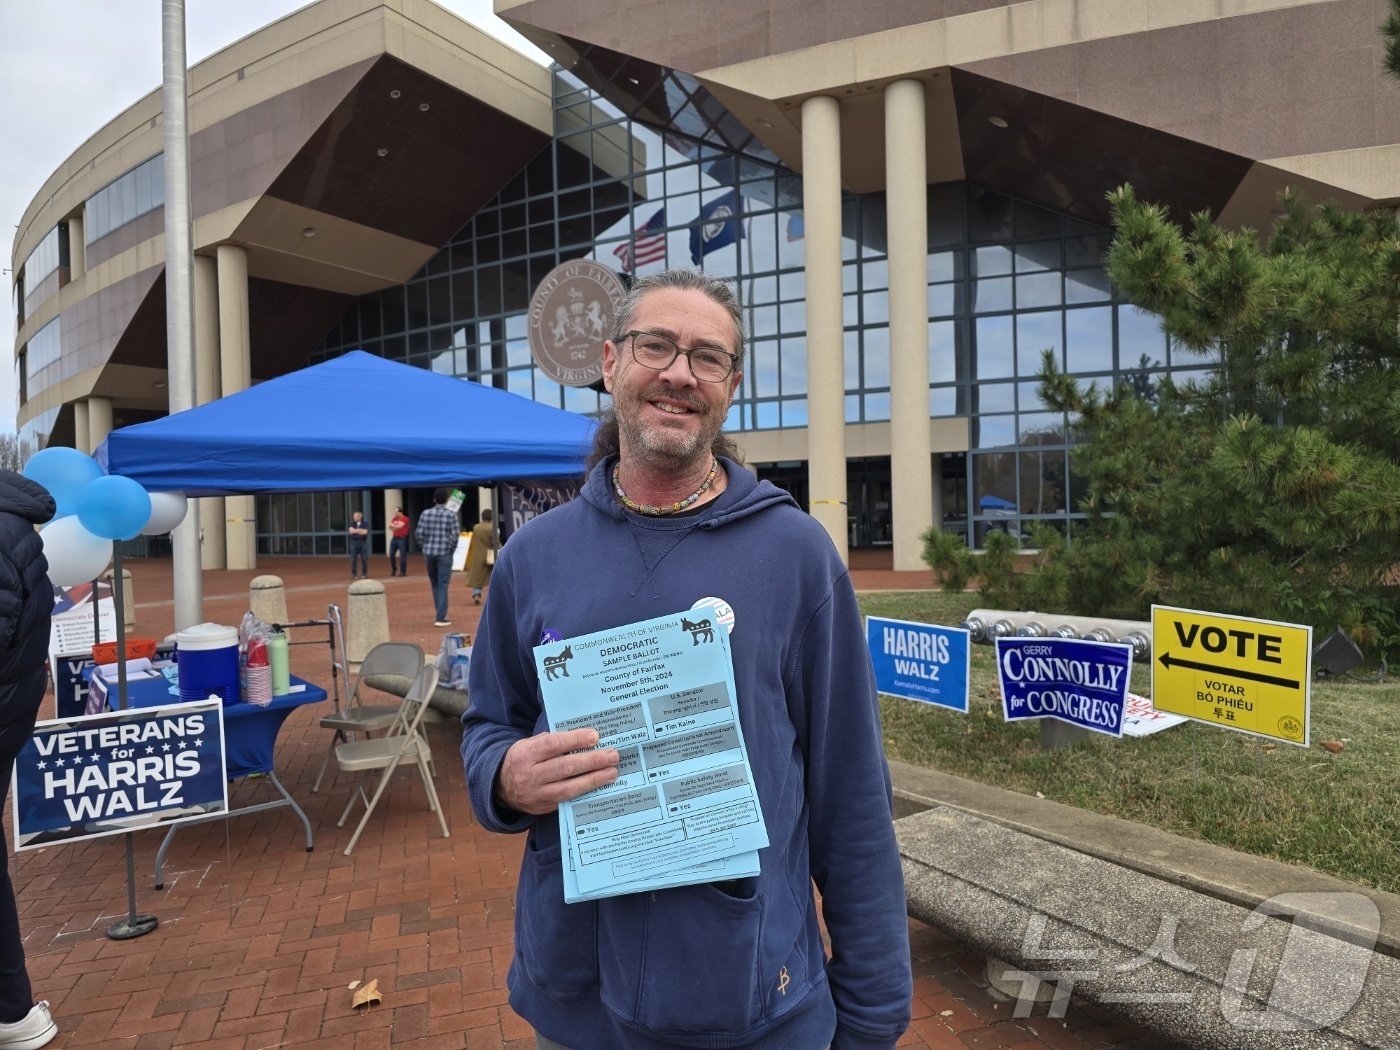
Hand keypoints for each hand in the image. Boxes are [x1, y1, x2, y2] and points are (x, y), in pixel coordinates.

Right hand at [495, 729, 618, 814]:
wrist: (500, 788)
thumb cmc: (522, 760)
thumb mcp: (528, 744)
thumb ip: (551, 741)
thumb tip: (582, 737)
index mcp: (526, 754)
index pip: (553, 745)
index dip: (575, 740)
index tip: (595, 736)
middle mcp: (530, 775)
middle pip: (565, 767)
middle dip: (591, 761)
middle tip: (612, 755)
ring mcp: (537, 794)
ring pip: (568, 788)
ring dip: (593, 780)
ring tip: (611, 772)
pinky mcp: (543, 808)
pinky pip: (567, 801)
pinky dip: (585, 792)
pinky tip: (599, 785)